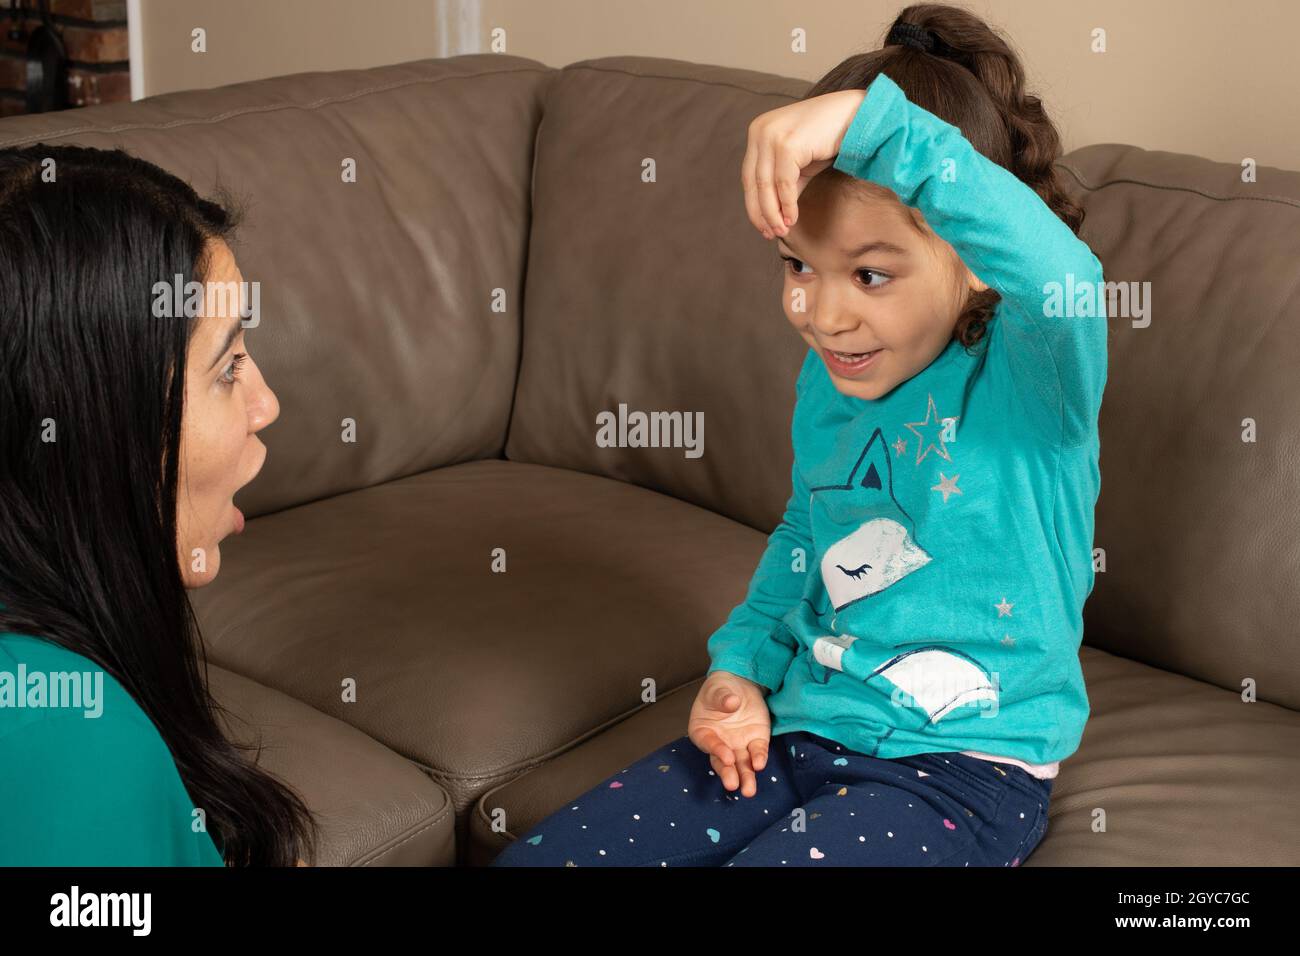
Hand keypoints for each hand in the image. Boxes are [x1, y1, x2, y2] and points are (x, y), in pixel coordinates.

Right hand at [688, 671, 771, 796]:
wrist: (740, 684)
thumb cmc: (721, 688)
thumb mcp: (717, 688)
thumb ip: (722, 697)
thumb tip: (731, 702)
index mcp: (703, 730)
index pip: (708, 743)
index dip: (716, 750)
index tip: (726, 757)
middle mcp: (720, 743)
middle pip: (723, 762)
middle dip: (728, 773)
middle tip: (733, 784)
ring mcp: (738, 744)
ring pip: (741, 764)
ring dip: (746, 777)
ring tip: (748, 790)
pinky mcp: (756, 741)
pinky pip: (758, 752)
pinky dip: (759, 758)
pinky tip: (760, 764)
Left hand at [741, 89, 866, 239]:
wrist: (855, 116)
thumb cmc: (828, 139)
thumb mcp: (799, 165)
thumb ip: (783, 186)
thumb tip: (774, 217)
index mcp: (758, 132)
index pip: (749, 176)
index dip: (754, 205)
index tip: (763, 227)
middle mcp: (760, 131)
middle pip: (753, 182)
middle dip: (762, 213)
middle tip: (771, 234)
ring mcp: (772, 135)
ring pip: (765, 185)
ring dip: (773, 213)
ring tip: (782, 230)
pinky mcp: (788, 144)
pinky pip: (783, 183)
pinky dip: (787, 205)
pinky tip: (793, 219)